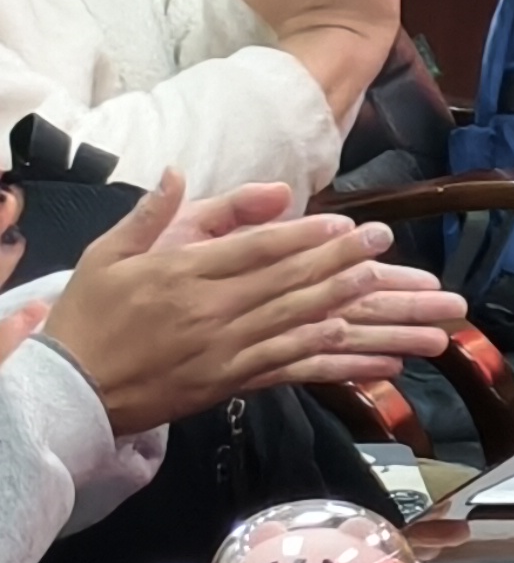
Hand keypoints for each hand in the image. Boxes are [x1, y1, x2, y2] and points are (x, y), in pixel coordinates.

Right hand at [36, 172, 460, 433]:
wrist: (67, 391)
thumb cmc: (90, 316)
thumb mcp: (110, 253)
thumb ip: (153, 213)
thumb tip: (176, 170)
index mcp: (184, 275)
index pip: (256, 250)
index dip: (306, 236)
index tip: (349, 224)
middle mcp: (211, 313)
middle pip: (288, 283)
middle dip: (342, 262)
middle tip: (386, 244)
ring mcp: (225, 351)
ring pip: (300, 325)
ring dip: (353, 310)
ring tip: (396, 294)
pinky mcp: (231, 382)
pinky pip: (292, 370)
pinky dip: (338, 365)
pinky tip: (378, 359)